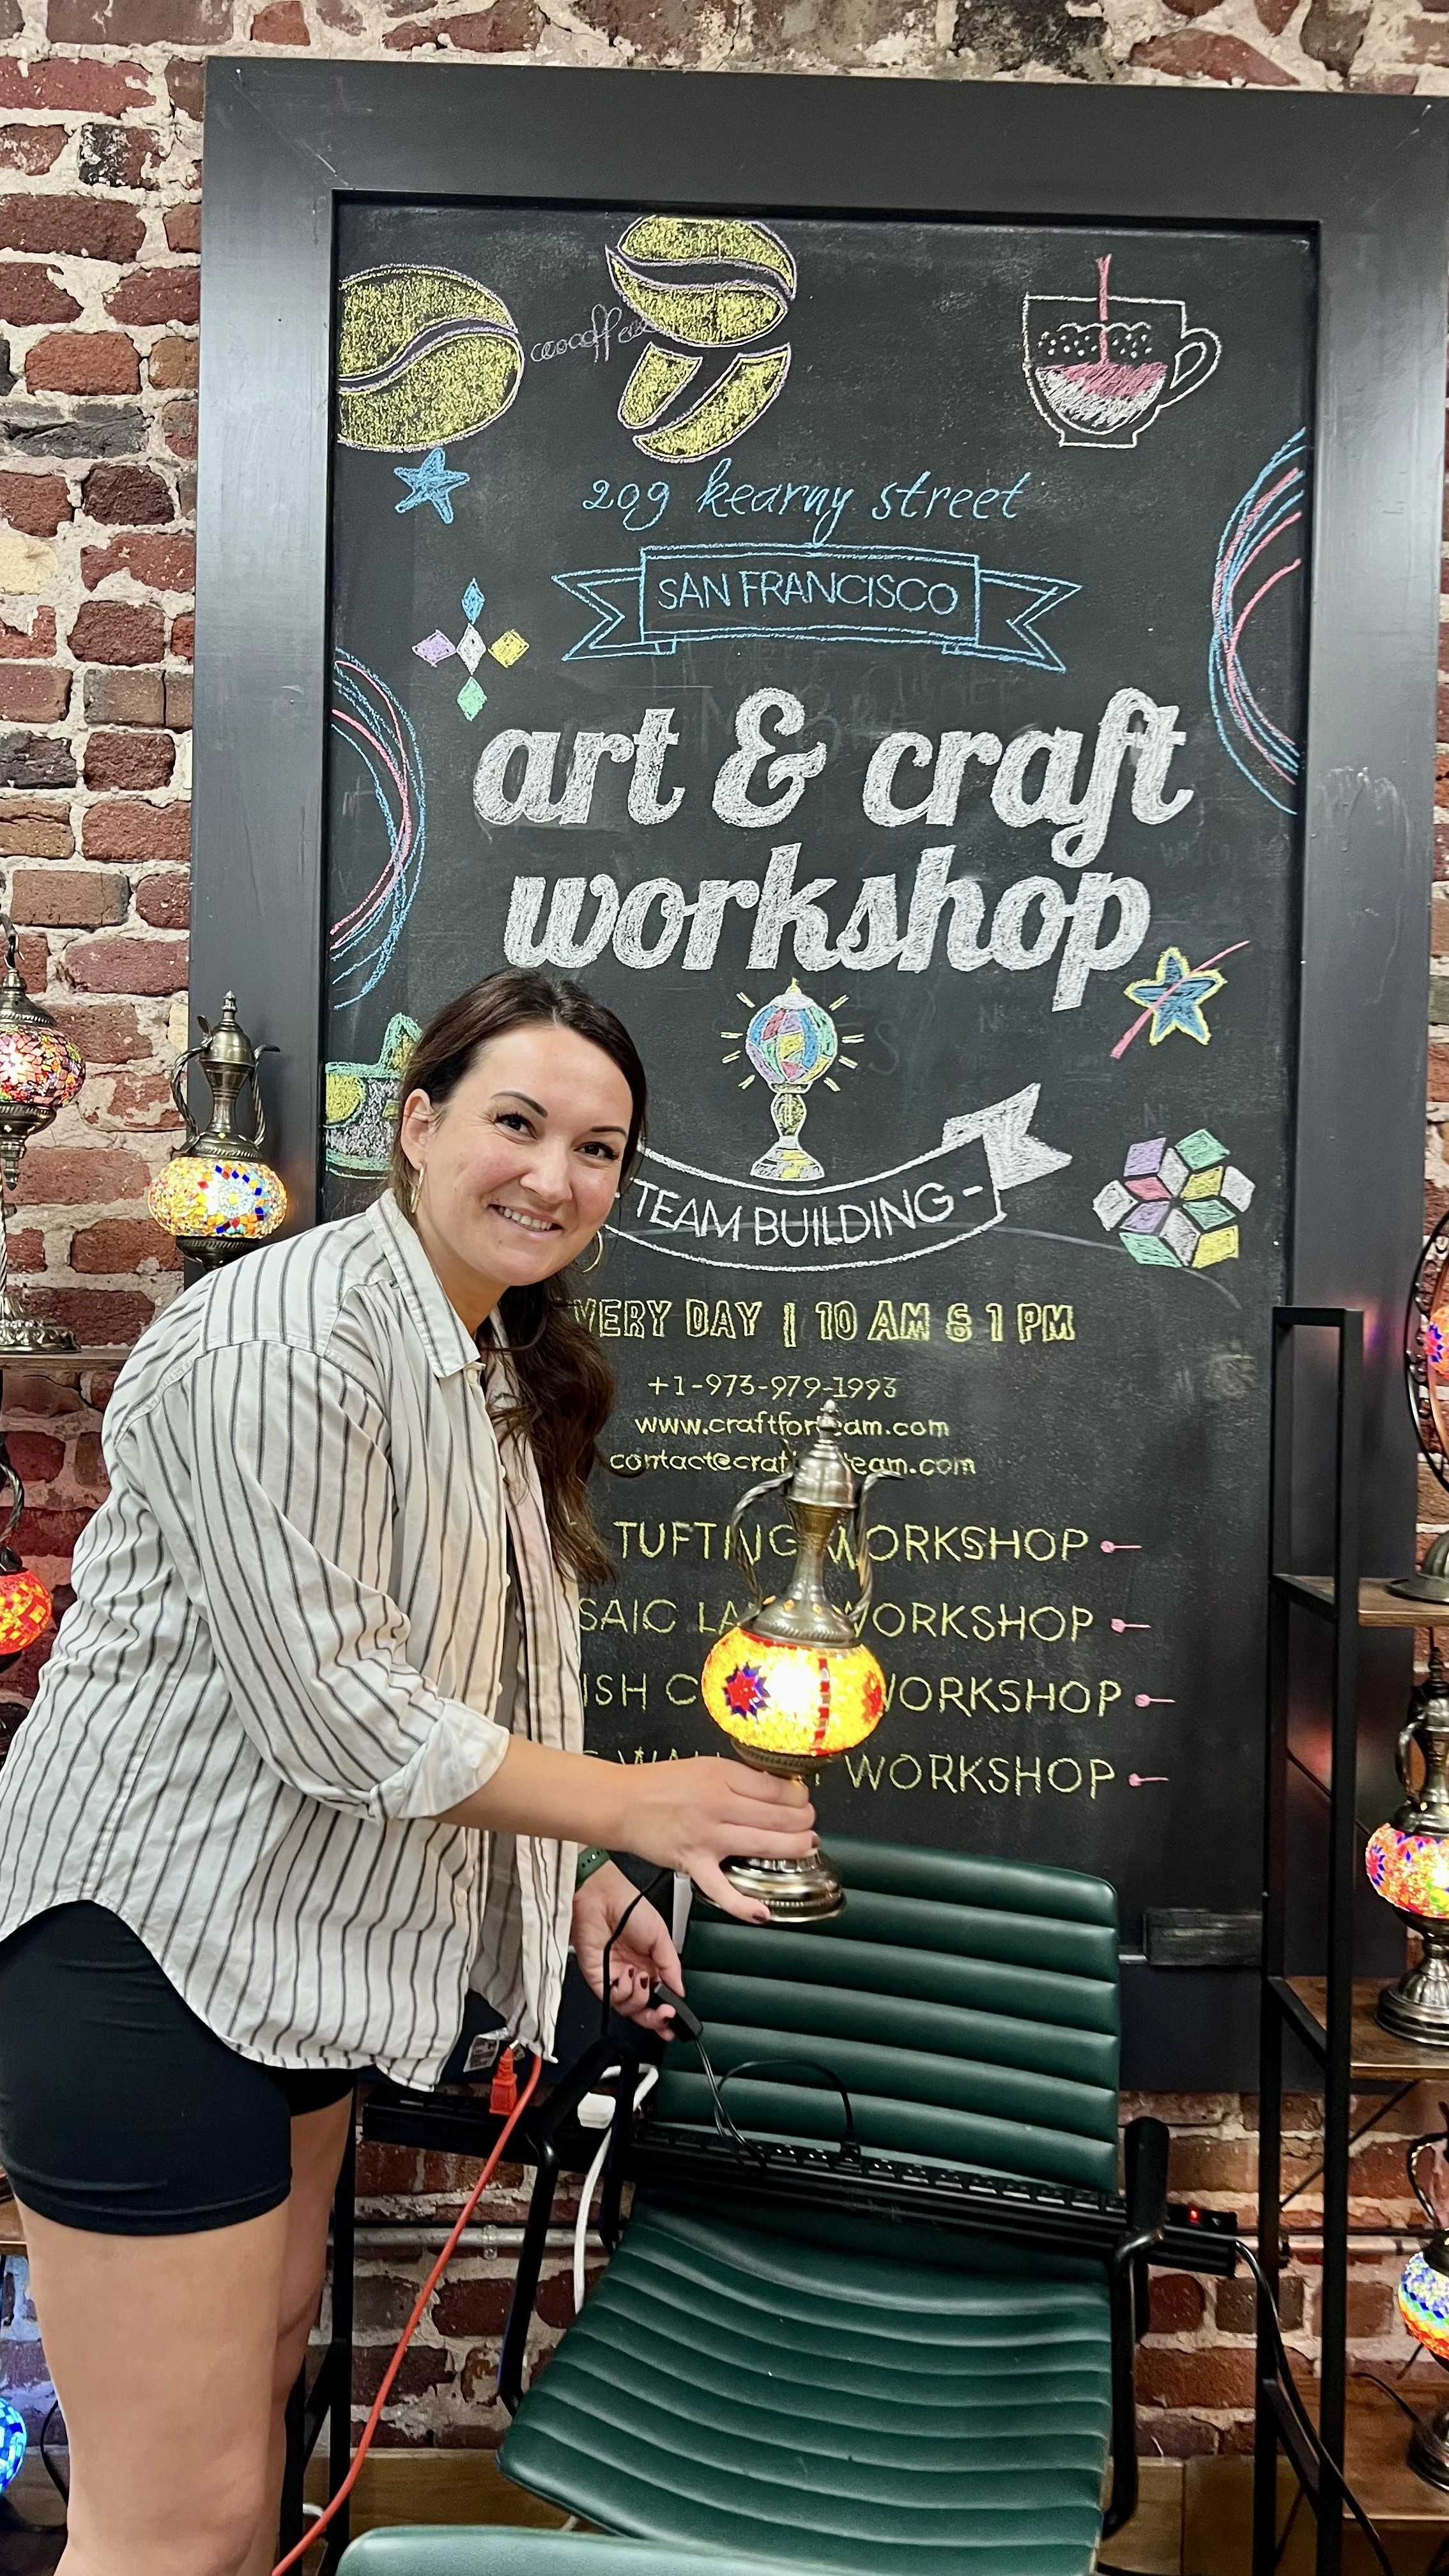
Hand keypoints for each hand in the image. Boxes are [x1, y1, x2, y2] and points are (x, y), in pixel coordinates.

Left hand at [571, 1861, 683, 2036]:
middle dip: (656, 2018)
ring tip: (643, 1977)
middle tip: (666, 2014)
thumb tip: (680, 1991)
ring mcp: (615, 1978)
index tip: (675, 2018)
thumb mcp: (661, 1934)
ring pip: (630, 2010)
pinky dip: (624, 1993)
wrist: (601, 1898)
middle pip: (644, 2011)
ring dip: (640, 1999)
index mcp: (650, 1964)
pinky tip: (630, 1976)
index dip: (666, 2012)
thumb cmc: (628, 1906)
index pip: (659, 1997)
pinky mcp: (598, 1979)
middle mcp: (633, 1974)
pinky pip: (612, 2000)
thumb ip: (671, 1966)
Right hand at [613, 1757, 814, 1923]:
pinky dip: (742, 1905)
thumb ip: (739, 1778)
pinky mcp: (692, 1864)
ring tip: (805, 1847)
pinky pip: (720, 1889)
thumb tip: (776, 1790)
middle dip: (803, 1822)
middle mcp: (717, 1805)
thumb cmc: (660, 1784)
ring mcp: (706, 1837)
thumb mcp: (705, 1767)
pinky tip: (762, 1912)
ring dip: (793, 1848)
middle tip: (809, 1825)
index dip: (799, 1797)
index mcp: (721, 1776)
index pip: (776, 1788)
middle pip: (777, 1816)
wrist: (621, 1802)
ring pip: (763, 1845)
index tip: (802, 1801)